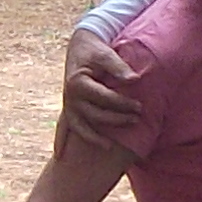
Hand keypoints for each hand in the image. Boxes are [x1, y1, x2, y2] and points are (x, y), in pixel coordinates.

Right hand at [57, 30, 141, 154]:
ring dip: (94, 137)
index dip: (122, 103)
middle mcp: (70, 96)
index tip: (140, 106)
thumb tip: (135, 79)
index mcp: (78, 83)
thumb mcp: (106, 54)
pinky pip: (63, 127)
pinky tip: (61, 156)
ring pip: (79, 126)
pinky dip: (60, 141)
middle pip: (94, 114)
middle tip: (136, 119)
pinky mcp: (68, 107)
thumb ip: (119, 67)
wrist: (80, 45)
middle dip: (116, 119)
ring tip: (110, 147)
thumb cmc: (95, 50)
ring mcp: (67, 104)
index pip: (104, 98)